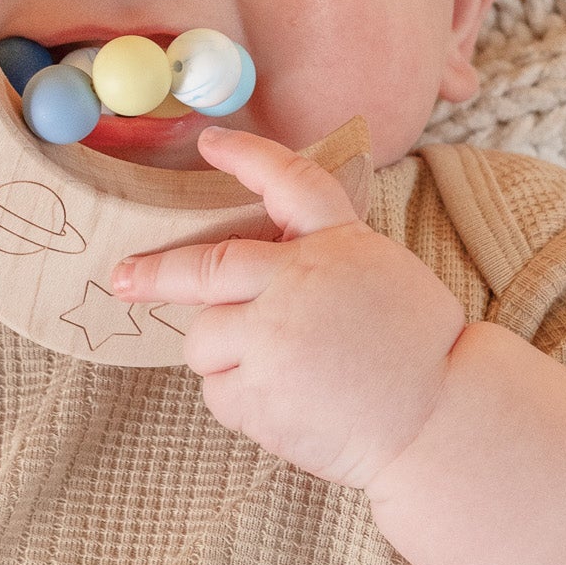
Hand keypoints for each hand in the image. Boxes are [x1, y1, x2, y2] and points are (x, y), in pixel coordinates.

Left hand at [110, 127, 466, 492]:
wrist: (442, 423)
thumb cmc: (417, 352)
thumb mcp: (380, 275)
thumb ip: (318, 262)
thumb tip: (249, 272)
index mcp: (338, 244)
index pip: (288, 182)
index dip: (247, 157)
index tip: (210, 141)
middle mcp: (297, 282)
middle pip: (204, 268)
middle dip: (154, 274)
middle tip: (123, 278)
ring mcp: (273, 337)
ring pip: (202, 340)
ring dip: (224, 357)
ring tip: (281, 377)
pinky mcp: (258, 393)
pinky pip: (218, 392)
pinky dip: (241, 400)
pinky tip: (288, 407)